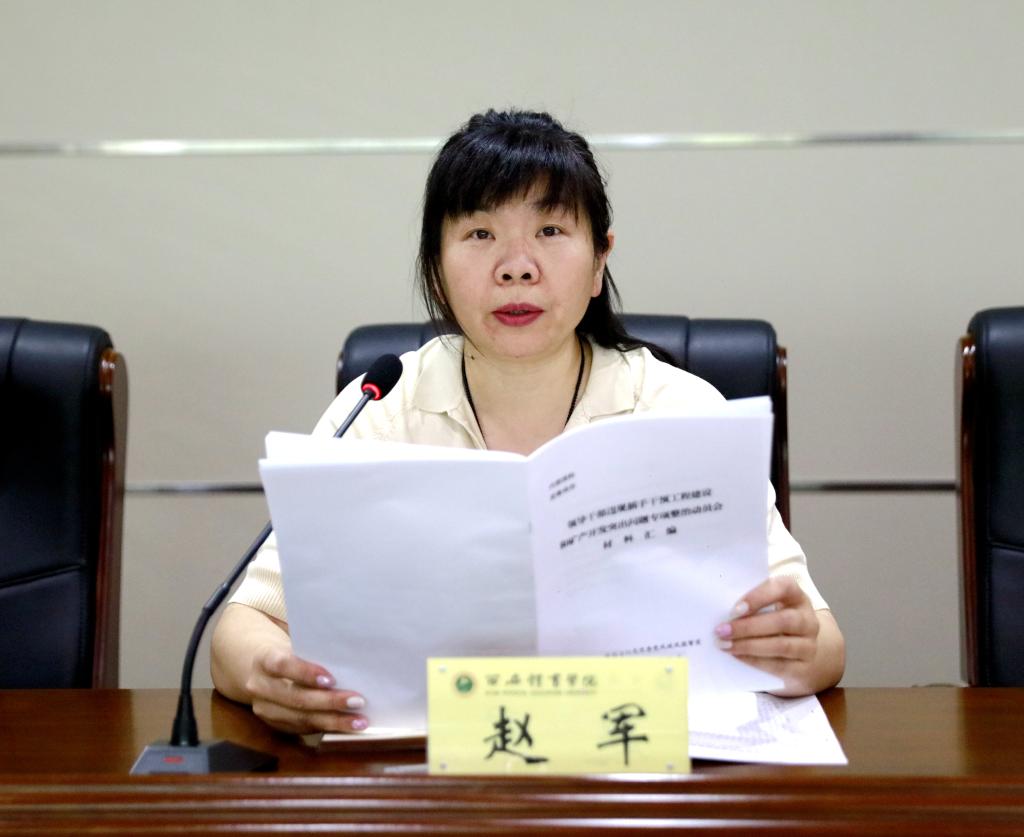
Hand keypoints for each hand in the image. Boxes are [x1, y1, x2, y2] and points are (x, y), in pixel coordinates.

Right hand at [245, 646, 368, 733]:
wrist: (260, 668)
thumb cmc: (289, 652)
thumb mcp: (294, 645)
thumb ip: (314, 652)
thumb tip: (350, 658)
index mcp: (264, 660)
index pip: (283, 665)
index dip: (306, 673)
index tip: (332, 679)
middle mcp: (260, 687)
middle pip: (295, 698)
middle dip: (329, 702)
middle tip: (357, 701)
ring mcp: (266, 709)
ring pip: (301, 719)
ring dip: (333, 721)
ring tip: (359, 722)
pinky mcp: (276, 725)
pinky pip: (303, 729)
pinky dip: (327, 728)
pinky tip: (347, 727)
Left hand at [713, 576, 823, 696]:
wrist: (796, 649)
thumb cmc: (771, 619)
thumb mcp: (765, 606)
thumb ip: (748, 604)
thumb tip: (717, 609)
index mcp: (796, 595)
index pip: (784, 588)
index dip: (759, 597)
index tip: (735, 609)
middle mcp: (807, 619)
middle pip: (783, 621)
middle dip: (748, 627)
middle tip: (721, 630)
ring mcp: (809, 644)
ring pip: (781, 645)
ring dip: (749, 645)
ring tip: (725, 645)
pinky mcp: (804, 668)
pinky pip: (780, 666)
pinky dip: (756, 661)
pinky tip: (737, 656)